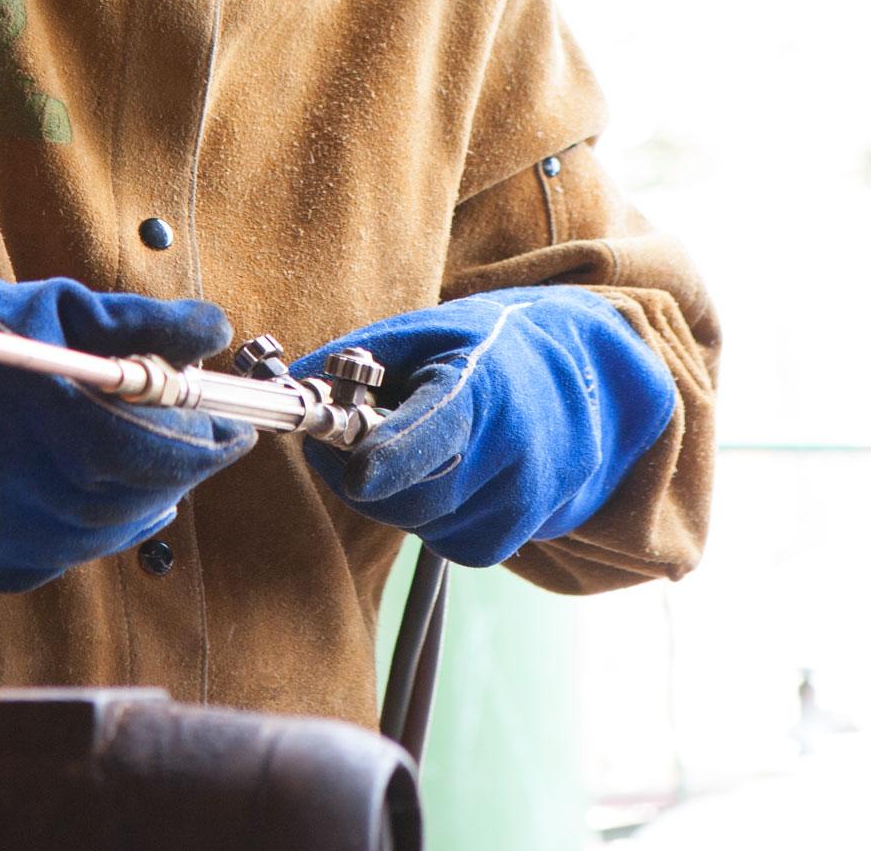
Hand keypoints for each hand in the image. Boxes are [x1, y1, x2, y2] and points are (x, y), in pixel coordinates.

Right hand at [0, 247, 254, 591]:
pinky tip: (97, 481)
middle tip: (202, 430)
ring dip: (147, 491)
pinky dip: (104, 518)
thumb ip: (141, 321)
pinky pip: (78, 550)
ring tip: (147, 448)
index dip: (196, 439)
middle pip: (133, 492)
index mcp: (28, 411)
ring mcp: (3, 533)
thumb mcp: (57, 306)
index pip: (138, 448)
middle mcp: (12, 484)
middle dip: (181, 462)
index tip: (229, 420)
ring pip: (112, 528)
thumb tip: (218, 329)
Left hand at [293, 287, 675, 566]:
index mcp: (483, 388)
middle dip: (363, 473)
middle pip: (411, 492)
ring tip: (412, 447)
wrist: (577, 380)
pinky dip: (424, 514)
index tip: (358, 473)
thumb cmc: (484, 348)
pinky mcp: (519, 534)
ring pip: (420, 521)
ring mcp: (522, 499)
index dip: (394, 457)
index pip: (438, 432)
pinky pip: (444, 541)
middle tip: (354, 438)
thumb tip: (293, 387)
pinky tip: (440, 476)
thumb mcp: (422, 330)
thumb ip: (354, 357)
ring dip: (393, 492)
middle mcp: (513, 450)